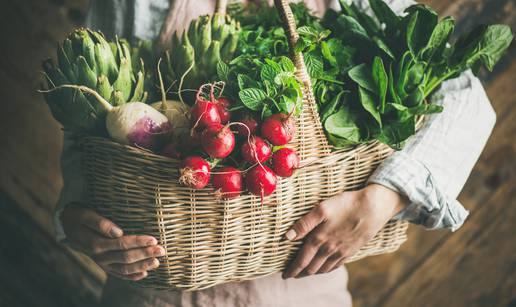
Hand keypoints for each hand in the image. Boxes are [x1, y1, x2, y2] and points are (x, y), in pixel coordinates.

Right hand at [61, 206, 164, 280]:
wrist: (67, 226)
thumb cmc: (79, 216)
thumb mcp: (85, 214)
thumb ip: (100, 223)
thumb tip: (118, 232)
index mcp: (95, 244)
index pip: (121, 245)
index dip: (138, 242)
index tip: (153, 239)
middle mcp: (99, 257)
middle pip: (126, 258)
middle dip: (145, 254)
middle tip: (162, 250)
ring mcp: (102, 263)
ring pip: (124, 269)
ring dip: (142, 266)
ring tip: (157, 262)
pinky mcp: (105, 266)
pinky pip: (119, 274)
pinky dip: (132, 276)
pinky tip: (145, 273)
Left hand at [282, 184, 405, 278]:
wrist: (373, 208)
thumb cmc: (346, 204)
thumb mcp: (322, 209)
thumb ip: (304, 224)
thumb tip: (288, 237)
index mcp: (319, 238)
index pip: (302, 260)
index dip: (293, 269)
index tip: (285, 274)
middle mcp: (329, 249)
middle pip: (311, 267)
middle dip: (300, 273)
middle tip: (292, 275)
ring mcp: (341, 251)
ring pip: (324, 268)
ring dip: (313, 273)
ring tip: (305, 273)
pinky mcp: (351, 250)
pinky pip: (336, 265)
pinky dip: (327, 270)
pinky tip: (325, 268)